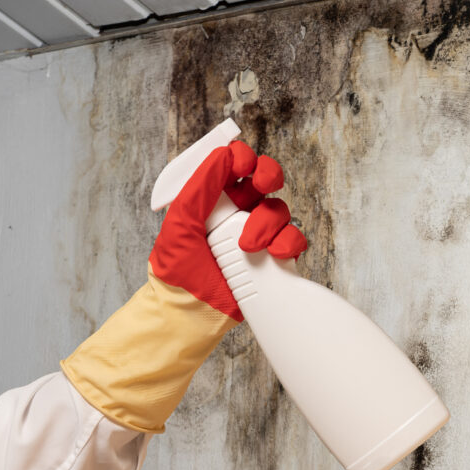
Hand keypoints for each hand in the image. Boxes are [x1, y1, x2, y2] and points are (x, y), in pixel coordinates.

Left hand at [149, 141, 307, 322]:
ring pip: (279, 210)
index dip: (243, 158)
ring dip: (268, 222)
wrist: (190, 313)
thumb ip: (200, 187)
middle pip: (266, 180)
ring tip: (248, 245)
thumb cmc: (177, 271)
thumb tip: (223, 156)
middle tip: (263, 184)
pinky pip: (293, 240)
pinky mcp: (273, 258)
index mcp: (214, 199)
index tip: (241, 166)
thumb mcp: (180, 223)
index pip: (235, 165)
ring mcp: (258, 235)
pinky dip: (288, 243)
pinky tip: (275, 253)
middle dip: (269, 175)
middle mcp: (239, 213)